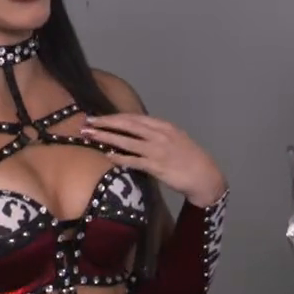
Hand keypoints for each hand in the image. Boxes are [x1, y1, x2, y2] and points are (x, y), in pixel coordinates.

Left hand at [82, 114, 228, 207]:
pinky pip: (133, 160)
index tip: (98, 117)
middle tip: (87, 122)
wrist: (205, 176)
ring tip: (90, 136)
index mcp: (164, 127)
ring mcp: (157, 150)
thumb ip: (157, 134)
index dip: (114, 117)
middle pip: (127, 125)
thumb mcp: (176, 139)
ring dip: (106, 137)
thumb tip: (135, 132)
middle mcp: (160, 135)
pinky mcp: (156, 166)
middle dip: (105, 123)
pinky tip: (107, 156)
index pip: (134, 118)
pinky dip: (119, 157)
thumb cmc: (190, 158)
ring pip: (126, 141)